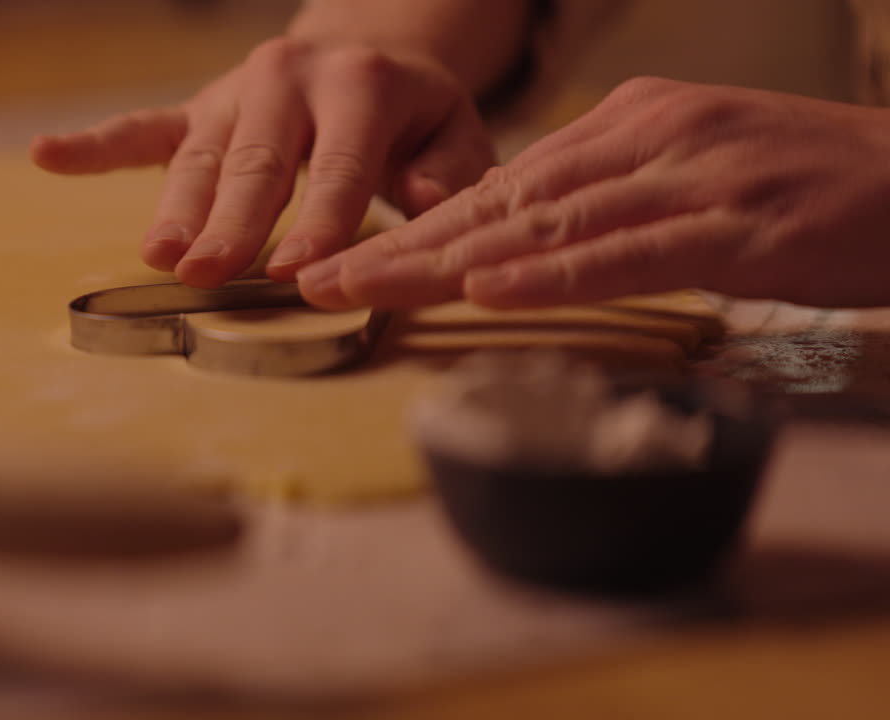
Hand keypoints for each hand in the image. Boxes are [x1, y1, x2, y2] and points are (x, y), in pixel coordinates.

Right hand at [30, 36, 494, 287]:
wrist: (364, 57)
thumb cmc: (413, 117)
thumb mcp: (454, 131)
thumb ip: (450, 169)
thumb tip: (423, 199)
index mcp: (358, 85)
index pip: (338, 163)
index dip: (320, 220)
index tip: (298, 273)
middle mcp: (287, 78)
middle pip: (255, 161)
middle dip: (232, 222)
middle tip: (209, 275)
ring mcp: (234, 93)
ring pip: (200, 155)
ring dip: (177, 208)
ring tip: (160, 255)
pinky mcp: (198, 109)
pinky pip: (143, 128)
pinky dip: (95, 146)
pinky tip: (48, 155)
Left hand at [299, 77, 889, 308]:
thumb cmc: (809, 193)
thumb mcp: (689, 182)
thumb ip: (608, 208)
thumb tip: (521, 246)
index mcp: (628, 126)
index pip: (500, 185)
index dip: (414, 226)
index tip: (344, 260)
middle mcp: (646, 137)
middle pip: (500, 201)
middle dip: (401, 244)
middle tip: (316, 276)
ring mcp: (693, 174)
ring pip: (545, 223)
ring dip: (446, 260)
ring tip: (365, 287)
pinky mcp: (741, 223)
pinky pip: (630, 252)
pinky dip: (554, 273)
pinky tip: (488, 289)